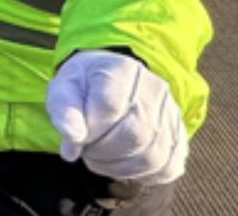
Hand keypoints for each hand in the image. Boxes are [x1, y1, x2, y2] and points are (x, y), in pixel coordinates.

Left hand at [47, 50, 187, 184]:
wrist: (112, 81)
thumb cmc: (84, 86)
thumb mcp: (65, 87)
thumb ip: (64, 109)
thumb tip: (72, 138)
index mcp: (123, 70)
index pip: (110, 107)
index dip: (89, 129)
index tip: (75, 135)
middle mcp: (155, 90)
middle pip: (134, 135)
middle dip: (101, 150)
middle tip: (85, 148)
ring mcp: (172, 114)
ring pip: (151, 156)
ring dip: (117, 166)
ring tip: (99, 156)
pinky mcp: (179, 137)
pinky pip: (166, 167)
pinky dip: (139, 174)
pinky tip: (119, 163)